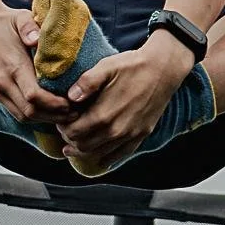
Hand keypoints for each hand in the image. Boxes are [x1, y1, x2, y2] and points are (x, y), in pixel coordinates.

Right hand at [0, 5, 73, 125]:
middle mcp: (2, 82)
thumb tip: (37, 39)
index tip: (73, 102)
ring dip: (45, 119)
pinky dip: (34, 116)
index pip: (34, 96)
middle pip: (30, 111)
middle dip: (54, 115)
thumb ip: (29, 27)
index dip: (55, 104)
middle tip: (76, 113)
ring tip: (67, 115)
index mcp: (12, 65)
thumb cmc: (5, 21)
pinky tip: (50, 112)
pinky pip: (15, 111)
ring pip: (22, 116)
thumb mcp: (20, 17)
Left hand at [55, 36, 194, 170]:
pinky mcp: (141, 135)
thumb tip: (70, 98)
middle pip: (83, 146)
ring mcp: (130, 135)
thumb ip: (86, 83)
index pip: (73, 133)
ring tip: (75, 145)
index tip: (61, 120)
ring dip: (85, 151)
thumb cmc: (133, 65)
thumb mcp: (106, 67)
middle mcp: (116, 131)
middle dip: (71, 140)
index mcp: (103, 115)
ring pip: (99, 154)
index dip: (62, 128)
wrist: (164, 69)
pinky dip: (107, 159)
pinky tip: (99, 158)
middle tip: (67, 130)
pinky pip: (120, 155)